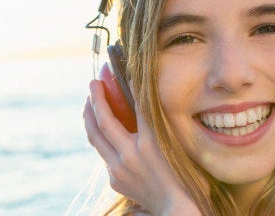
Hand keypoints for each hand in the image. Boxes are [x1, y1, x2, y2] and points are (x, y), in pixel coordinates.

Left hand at [83, 80, 200, 214]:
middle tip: (93, 83)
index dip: (132, 86)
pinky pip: (104, 155)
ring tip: (87, 103)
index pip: (139, 107)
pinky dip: (100, 139)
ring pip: (96, 138)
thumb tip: (157, 105)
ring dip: (89, 117)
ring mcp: (119, 168)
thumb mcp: (181, 151)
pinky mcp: (115, 180)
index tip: (125, 73)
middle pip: (104, 121)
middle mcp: (130, 155)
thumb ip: (166, 129)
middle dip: (96, 99)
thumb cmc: (187, 183)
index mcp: (151, 144)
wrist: (176, 213)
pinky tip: (100, 131)